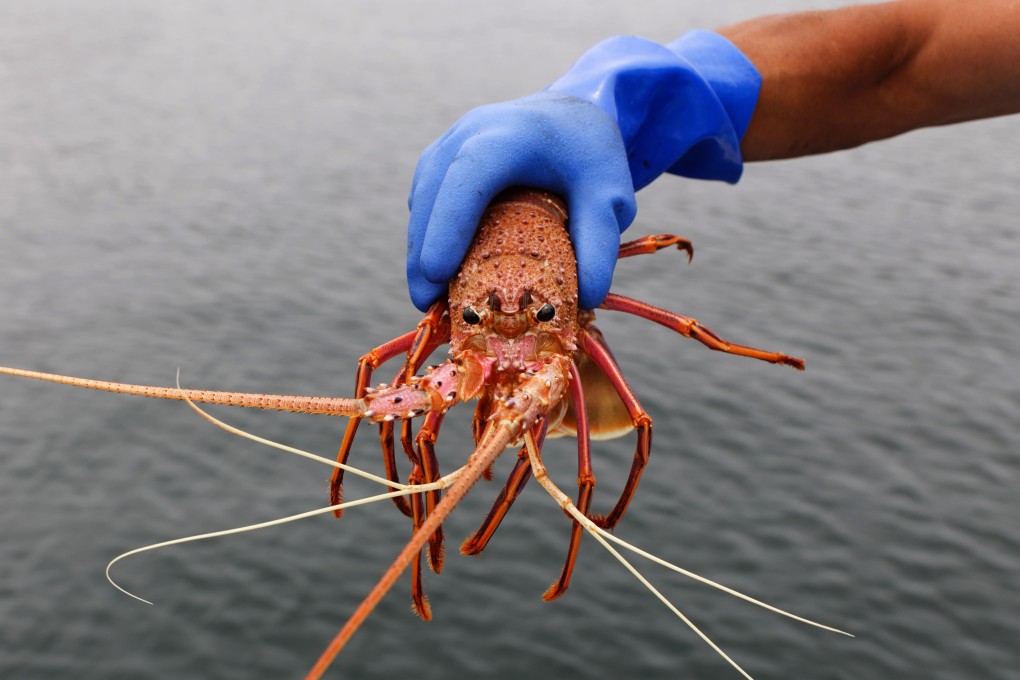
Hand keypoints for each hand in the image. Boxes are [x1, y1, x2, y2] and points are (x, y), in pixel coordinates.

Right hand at [407, 31, 760, 311]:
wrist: (571, 117)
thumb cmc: (590, 156)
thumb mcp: (609, 195)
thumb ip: (599, 241)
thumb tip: (587, 298)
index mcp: (511, 135)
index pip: (470, 176)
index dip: (449, 223)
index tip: (438, 272)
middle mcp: (470, 133)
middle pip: (434, 192)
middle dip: (424, 250)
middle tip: (427, 303)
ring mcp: (448, 145)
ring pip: (422, 200)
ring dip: (420, 249)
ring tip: (430, 299)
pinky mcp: (440, 163)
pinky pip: (425, 202)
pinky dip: (427, 238)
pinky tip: (438, 276)